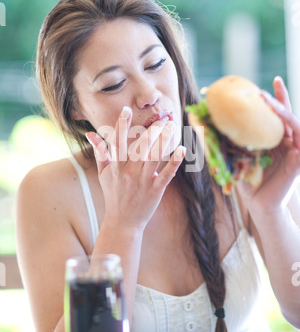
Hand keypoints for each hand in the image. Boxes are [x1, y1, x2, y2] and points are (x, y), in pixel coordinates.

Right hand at [86, 106, 185, 231]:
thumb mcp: (103, 173)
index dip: (122, 125)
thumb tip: (91, 133)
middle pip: (140, 147)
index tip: (126, 109)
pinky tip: (181, 150)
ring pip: (153, 157)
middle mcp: (128, 172)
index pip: (118, 142)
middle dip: (150, 131)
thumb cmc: (113, 195)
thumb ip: (100, 152)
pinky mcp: (155, 190)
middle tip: (162, 117)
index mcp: (116, 166)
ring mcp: (142, 181)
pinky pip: (166, 174)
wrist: (122, 222)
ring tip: (171, 126)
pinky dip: (174, 162)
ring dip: (163, 141)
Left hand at [239, 76, 299, 210]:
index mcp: (275, 141)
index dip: (277, 98)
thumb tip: (203, 125)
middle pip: (286, 115)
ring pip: (293, 122)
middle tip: (260, 91)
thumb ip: (228, 143)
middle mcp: (288, 142)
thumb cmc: (248, 183)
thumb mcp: (237, 158)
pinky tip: (284, 118)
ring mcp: (296, 150)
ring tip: (265, 101)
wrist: (260, 206)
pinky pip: (299, 138)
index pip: (278, 115)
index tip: (272, 79)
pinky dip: (292, 126)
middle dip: (277, 100)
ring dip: (281, 110)